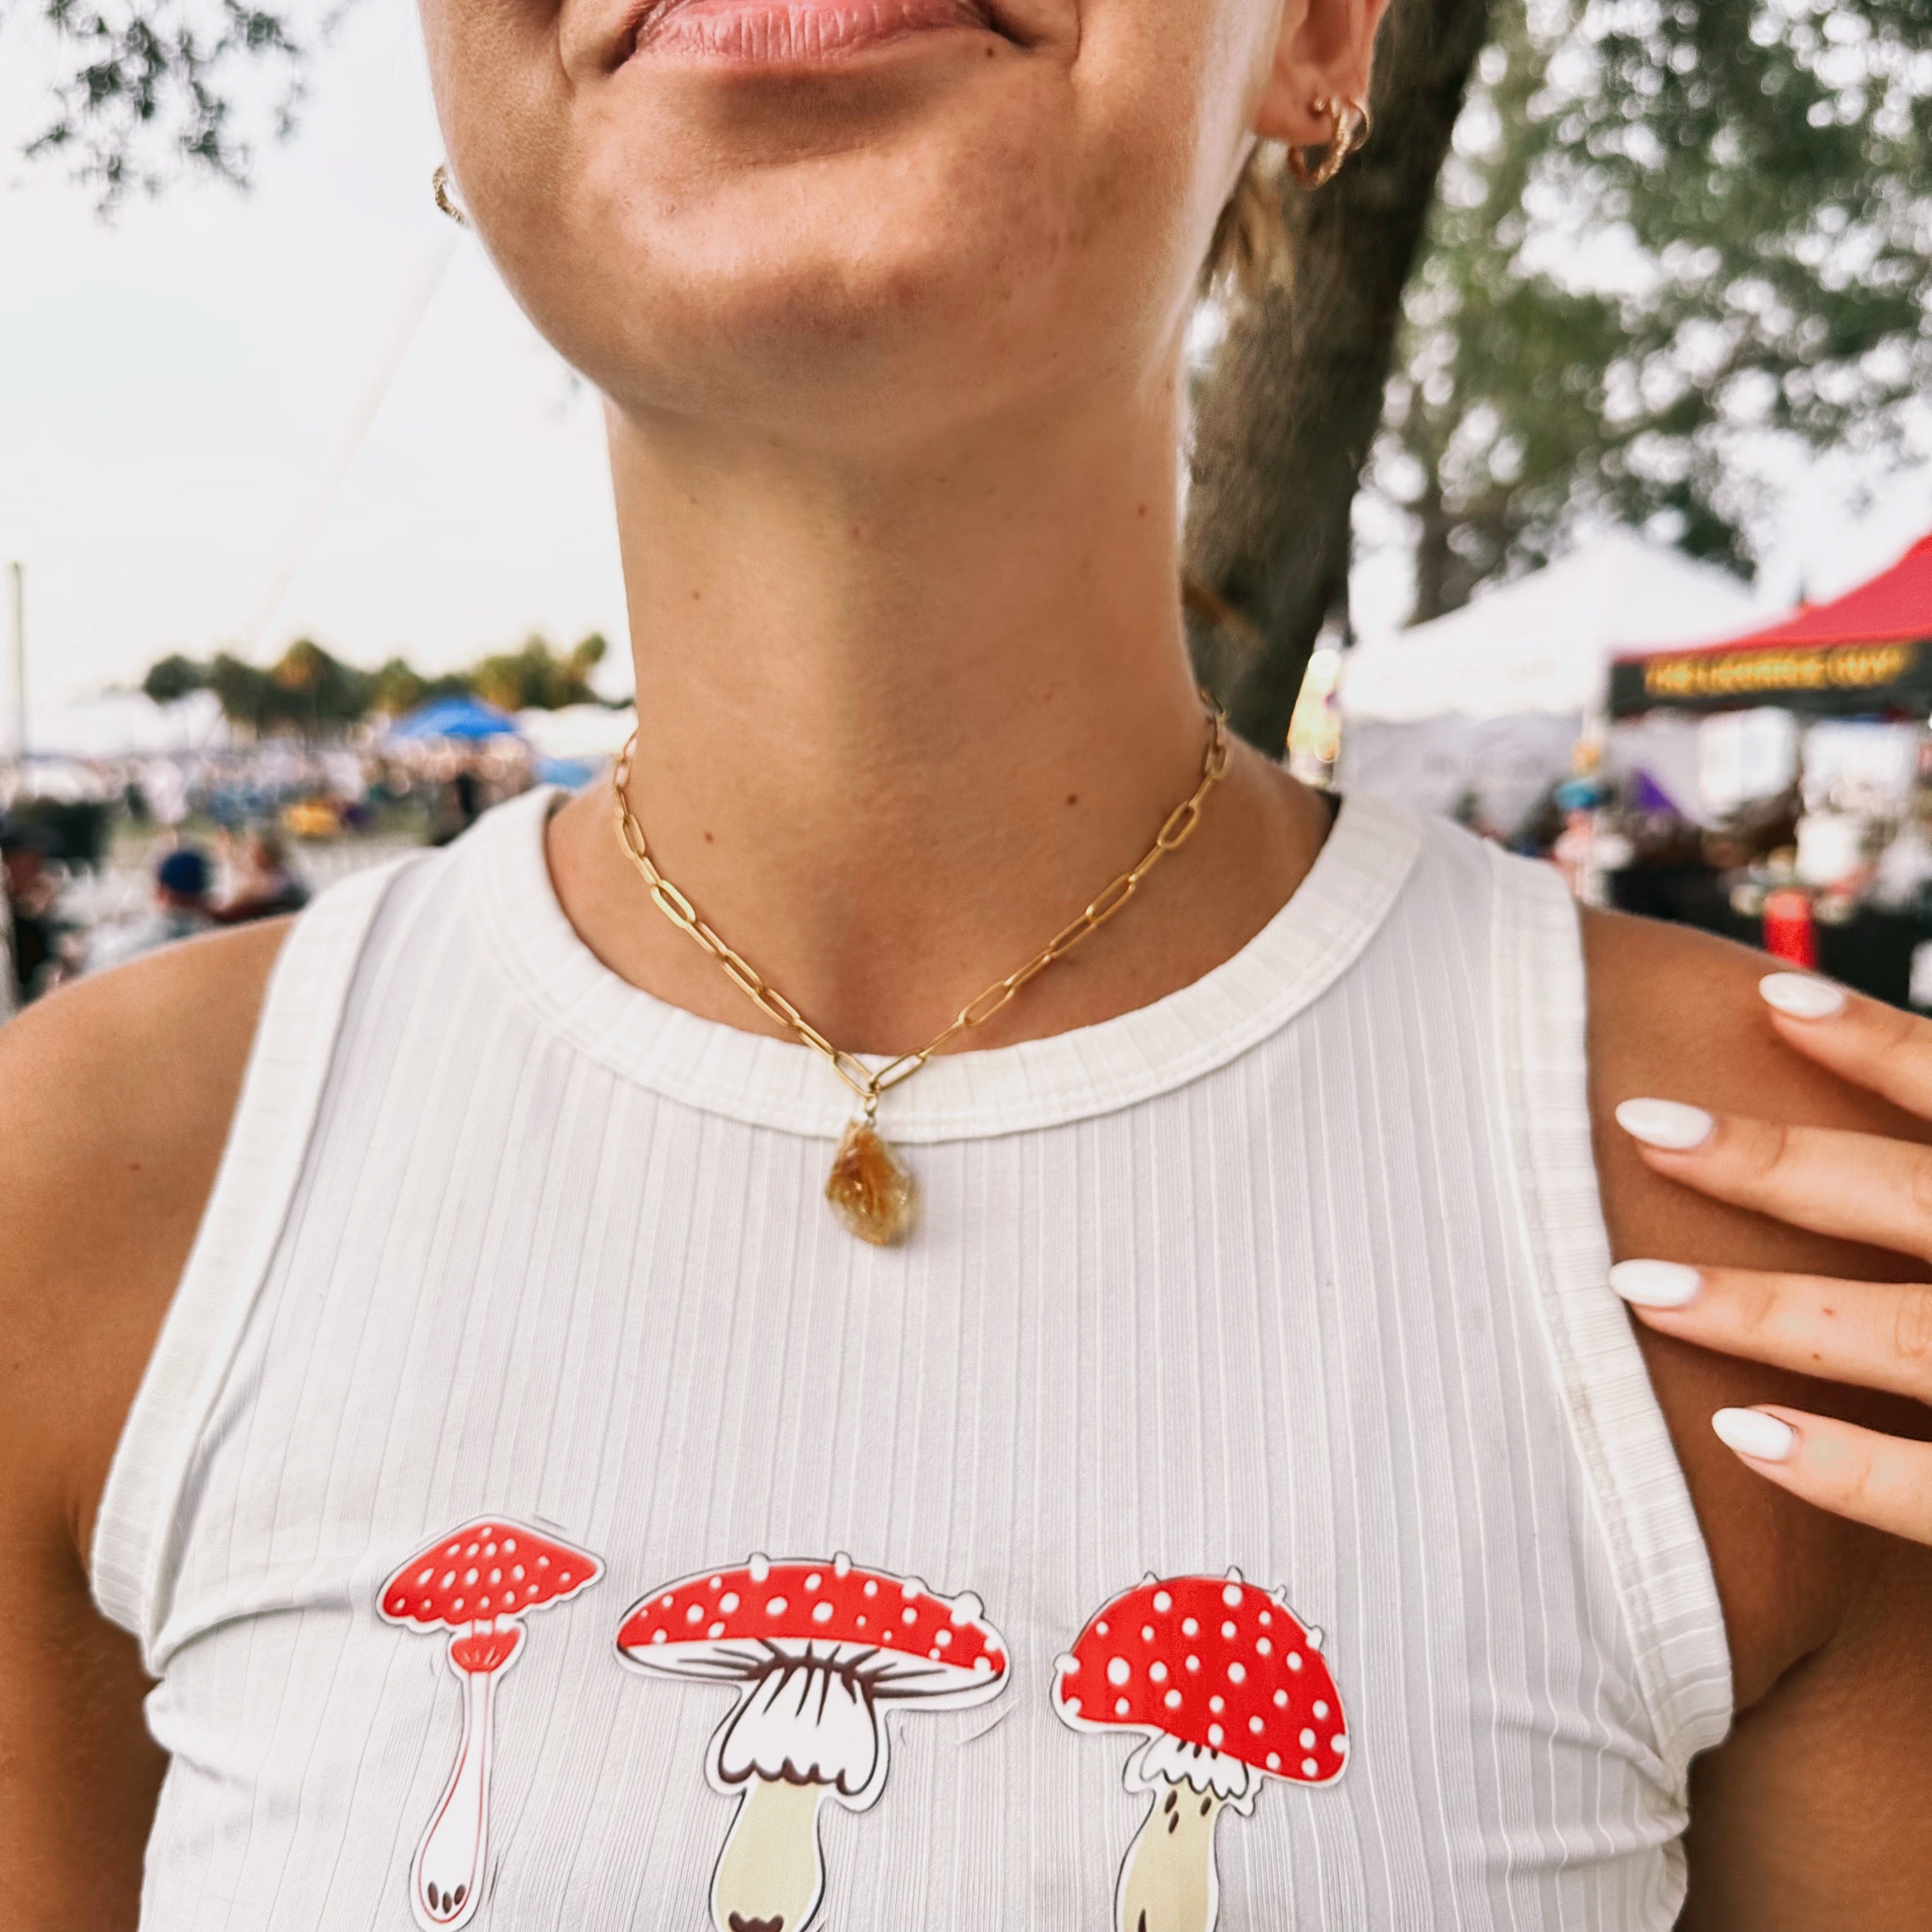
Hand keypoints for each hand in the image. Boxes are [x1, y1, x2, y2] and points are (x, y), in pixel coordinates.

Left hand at [1610, 971, 1931, 1545]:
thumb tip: (1909, 1059)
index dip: (1878, 1044)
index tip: (1765, 998)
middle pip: (1916, 1199)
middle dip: (1774, 1164)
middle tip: (1638, 1122)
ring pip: (1908, 1336)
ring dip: (1767, 1314)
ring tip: (1635, 1286)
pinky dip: (1849, 1469)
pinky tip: (1742, 1436)